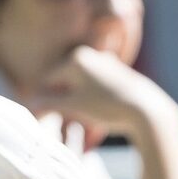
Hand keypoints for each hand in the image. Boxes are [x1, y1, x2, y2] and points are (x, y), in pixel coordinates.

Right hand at [24, 45, 175, 151]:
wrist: (148, 112)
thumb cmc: (107, 107)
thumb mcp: (73, 107)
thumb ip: (49, 104)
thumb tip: (29, 105)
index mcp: (77, 58)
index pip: (49, 81)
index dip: (42, 101)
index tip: (38, 119)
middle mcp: (93, 56)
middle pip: (65, 82)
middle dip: (59, 102)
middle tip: (55, 122)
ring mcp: (109, 65)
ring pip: (81, 87)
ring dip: (74, 104)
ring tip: (79, 122)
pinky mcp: (122, 76)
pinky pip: (97, 90)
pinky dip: (90, 102)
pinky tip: (95, 117)